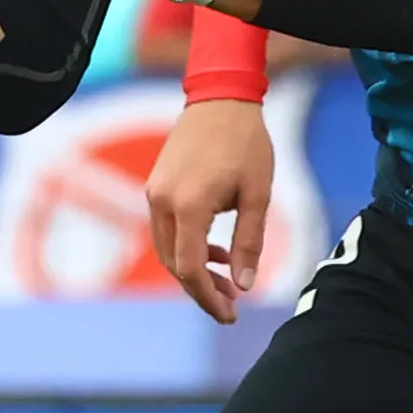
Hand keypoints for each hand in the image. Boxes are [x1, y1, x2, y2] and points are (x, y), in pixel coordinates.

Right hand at [146, 100, 273, 323]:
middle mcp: (163, 201)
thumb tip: (243, 286)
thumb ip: (249, 243)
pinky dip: (187, 246)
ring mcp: (154, 193)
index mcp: (188, 206)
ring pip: (167, 249)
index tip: (230, 314)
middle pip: (174, 264)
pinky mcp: (155, 185)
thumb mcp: (258, 195)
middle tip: (232, 305)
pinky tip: (215, 250)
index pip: (189, 268)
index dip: (208, 298)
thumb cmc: (246, 144)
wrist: (221, 98)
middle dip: (202, 289)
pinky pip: (166, 229)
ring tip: (227, 278)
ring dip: (194, 269)